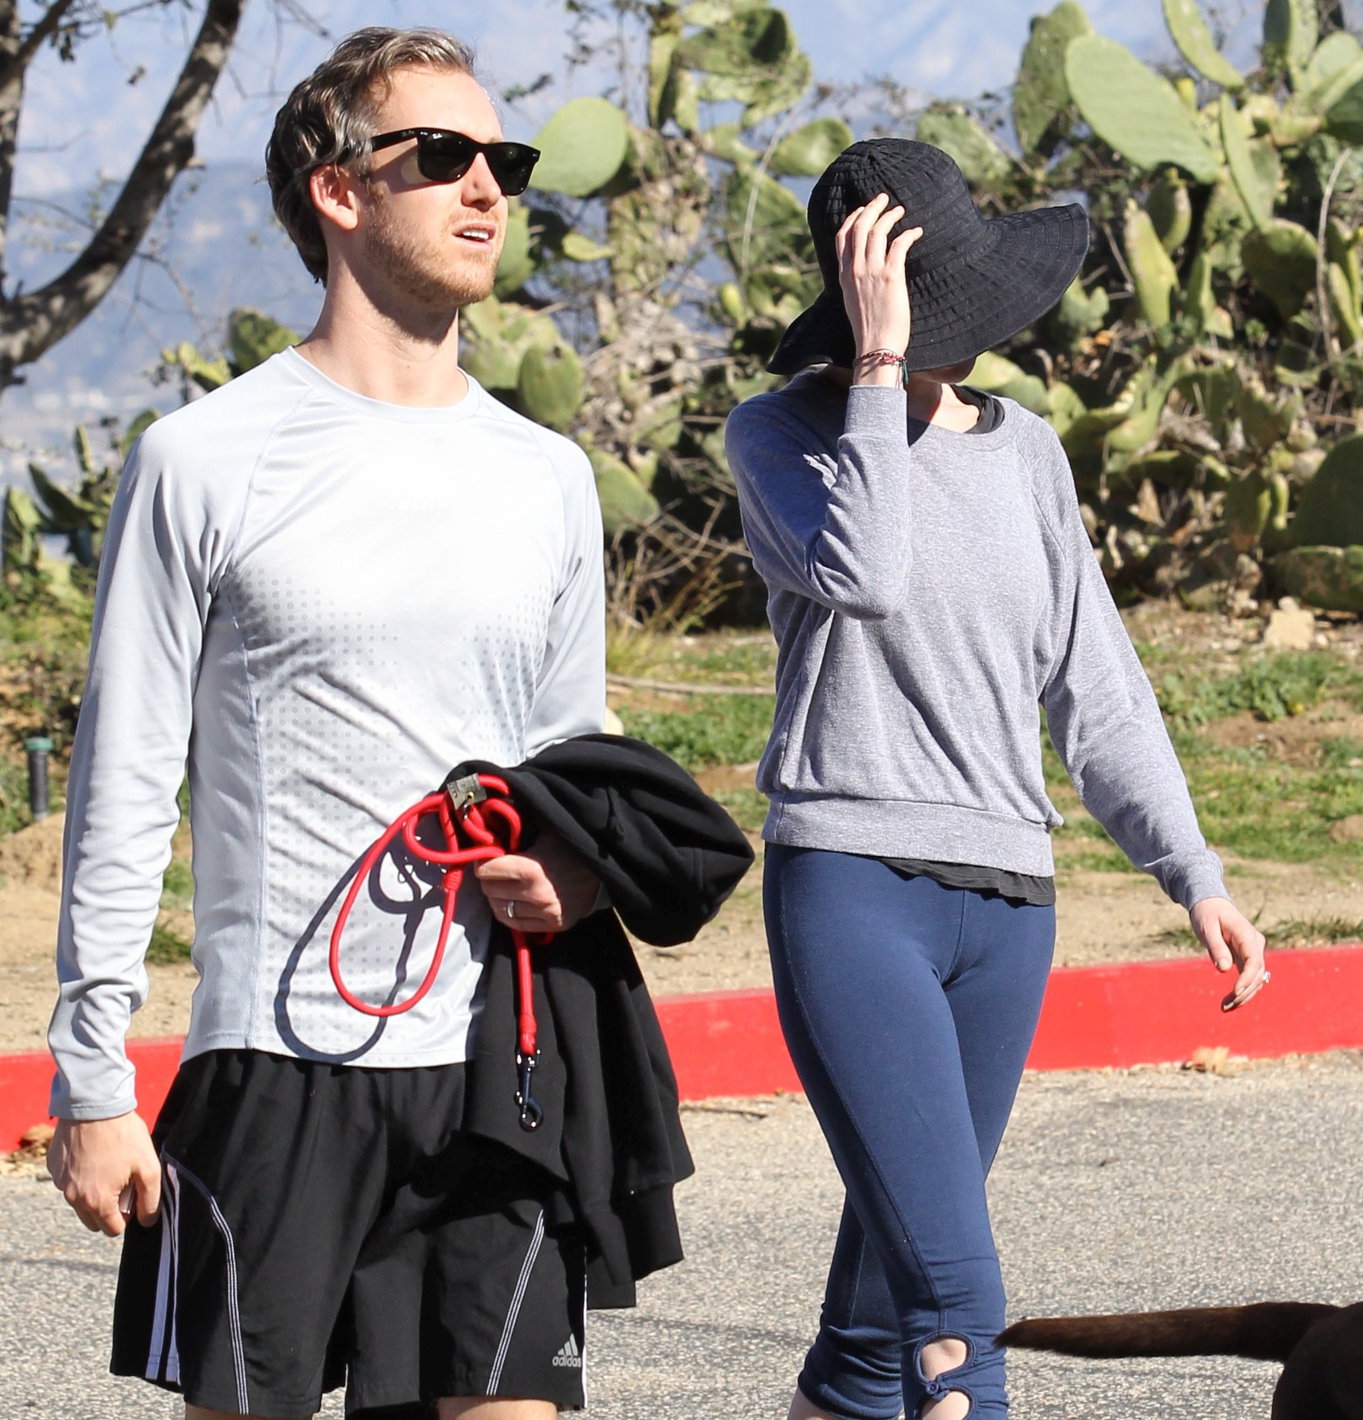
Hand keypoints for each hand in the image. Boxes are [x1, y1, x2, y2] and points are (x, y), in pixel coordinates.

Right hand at [47, 1112, 161, 1235]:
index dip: (127, 1216)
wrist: (94, 1105)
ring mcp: (60, 1184)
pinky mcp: (53, 1168)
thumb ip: (150, 1200)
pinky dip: (80, 1177)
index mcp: (97, 1202)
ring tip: (109, 1167)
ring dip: (93, 1194)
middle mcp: (73, 1199)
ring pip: (79, 1203)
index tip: (133, 1195)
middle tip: (123, 1182)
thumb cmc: (123, 1135)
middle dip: (109, 1209)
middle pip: (94, 1221)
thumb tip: (146, 1221)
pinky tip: (93, 1156)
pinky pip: (68, 1183)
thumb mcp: (148, 1166)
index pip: (113, 1230)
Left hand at [475, 830, 600, 934]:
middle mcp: (536, 894)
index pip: (487, 871)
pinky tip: (512, 901)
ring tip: (503, 887)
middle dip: (488, 880)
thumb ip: (519, 829)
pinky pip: (515, 924)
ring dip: (497, 897)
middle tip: (493, 872)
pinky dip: (508, 913)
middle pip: (490, 891)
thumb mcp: (545, 832)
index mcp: (531, 868)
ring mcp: (544, 913)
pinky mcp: (552, 926)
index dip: (483, 862)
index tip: (486, 858)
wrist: (604, 871)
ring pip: (500, 910)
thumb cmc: (571, 847)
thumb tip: (490, 823)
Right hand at [835, 192, 923, 376]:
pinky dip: (908, 233)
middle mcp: (855, 270)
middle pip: (859, 227)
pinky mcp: (891, 276)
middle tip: (884, 198)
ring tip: (901, 210)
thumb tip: (865, 271)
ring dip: (890, 216)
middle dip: (872, 208)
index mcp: (844, 275)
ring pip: (877, 231)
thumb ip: (857, 282)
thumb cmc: (869, 330)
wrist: (876, 347)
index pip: (842, 237)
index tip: (863, 209)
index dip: (852, 218)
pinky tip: (917, 231)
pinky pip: (899, 244)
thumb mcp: (854, 302)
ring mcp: (871, 272)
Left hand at [1189, 896, 1267, 1010]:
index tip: (1235, 993)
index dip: (1247, 979)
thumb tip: (1224, 969)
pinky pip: (1250, 976)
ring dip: (1245, 995)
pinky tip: (1231, 1002)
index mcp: (1247, 935)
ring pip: (1256, 978)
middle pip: (1258, 973)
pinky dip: (1243, 989)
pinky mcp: (1248, 957)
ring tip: (1226, 1007)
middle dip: (1244, 992)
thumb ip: (1216, 947)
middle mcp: (1255, 944)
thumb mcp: (1206, 928)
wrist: (1211, 904)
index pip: (1254, 961)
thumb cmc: (1207, 914)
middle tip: (1226, 1006)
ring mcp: (1254, 951)